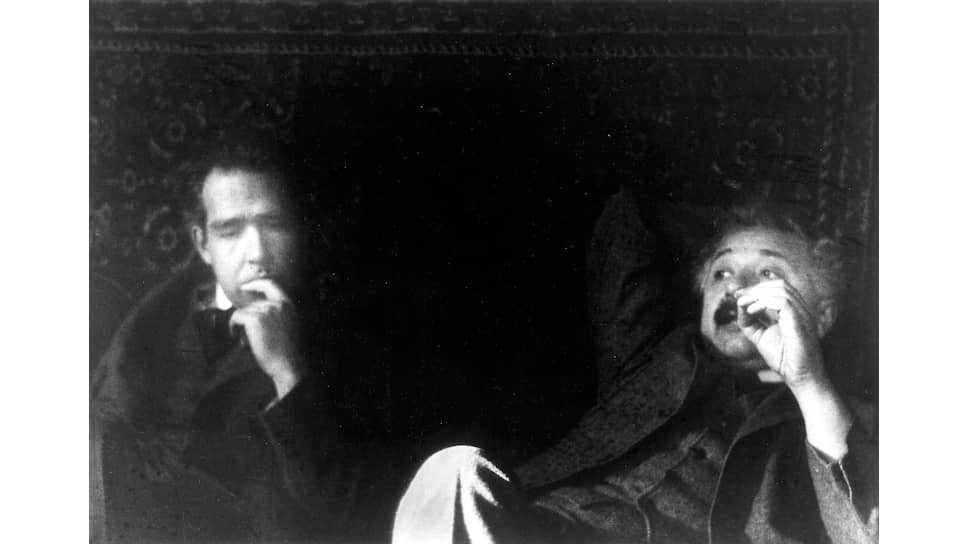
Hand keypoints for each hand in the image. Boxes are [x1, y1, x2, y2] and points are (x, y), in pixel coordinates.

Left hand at [229, 279, 305, 399]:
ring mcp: (267, 310)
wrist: (287, 364)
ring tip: (243, 338)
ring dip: (240, 323)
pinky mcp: (255, 319)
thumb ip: (275, 314)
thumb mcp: (286, 326)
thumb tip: (253, 310)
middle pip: (253, 303)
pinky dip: (233, 325)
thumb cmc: (286, 351)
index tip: (244, 287)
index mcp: (288, 305)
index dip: (256, 284)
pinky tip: (236, 335)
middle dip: (246, 315)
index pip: (271, 285)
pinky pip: (237, 316)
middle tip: (241, 327)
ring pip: (244, 311)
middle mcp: (278, 304)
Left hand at [735, 279, 826, 389]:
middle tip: (738, 296)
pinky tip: (751, 311)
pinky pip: (782, 302)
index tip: (738, 295)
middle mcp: (801, 309)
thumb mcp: (760, 336)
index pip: (777, 288)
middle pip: (780, 284)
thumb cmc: (784, 359)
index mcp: (794, 311)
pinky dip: (763, 303)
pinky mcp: (800, 322)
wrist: (799, 377)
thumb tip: (740, 305)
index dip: (756, 288)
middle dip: (755, 288)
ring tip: (743, 304)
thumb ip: (750, 321)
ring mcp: (803, 314)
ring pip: (781, 290)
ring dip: (757, 294)